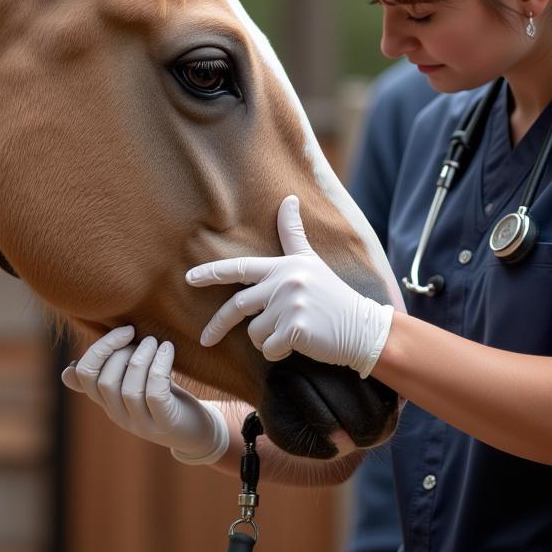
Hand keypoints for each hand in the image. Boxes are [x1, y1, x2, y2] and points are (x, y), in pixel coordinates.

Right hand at [61, 326, 229, 464]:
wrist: (198, 432)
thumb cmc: (165, 400)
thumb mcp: (133, 385)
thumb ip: (108, 374)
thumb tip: (68, 371)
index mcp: (107, 401)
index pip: (84, 375)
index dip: (99, 349)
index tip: (125, 331)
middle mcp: (118, 415)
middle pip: (104, 380)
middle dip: (122, 351)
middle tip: (145, 338)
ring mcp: (140, 424)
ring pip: (129, 388)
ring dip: (143, 357)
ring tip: (157, 342)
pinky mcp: (164, 424)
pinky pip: (154, 394)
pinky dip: (159, 367)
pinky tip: (168, 350)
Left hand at [186, 195, 393, 377]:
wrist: (363, 327)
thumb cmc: (333, 295)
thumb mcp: (311, 261)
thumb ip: (293, 234)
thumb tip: (288, 199)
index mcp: (283, 267)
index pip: (240, 268)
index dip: (211, 273)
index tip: (189, 278)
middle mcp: (284, 282)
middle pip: (238, 307)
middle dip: (218, 325)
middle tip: (205, 339)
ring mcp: (290, 306)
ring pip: (254, 333)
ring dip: (266, 340)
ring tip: (291, 333)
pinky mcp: (296, 329)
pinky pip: (269, 349)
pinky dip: (279, 353)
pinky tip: (300, 344)